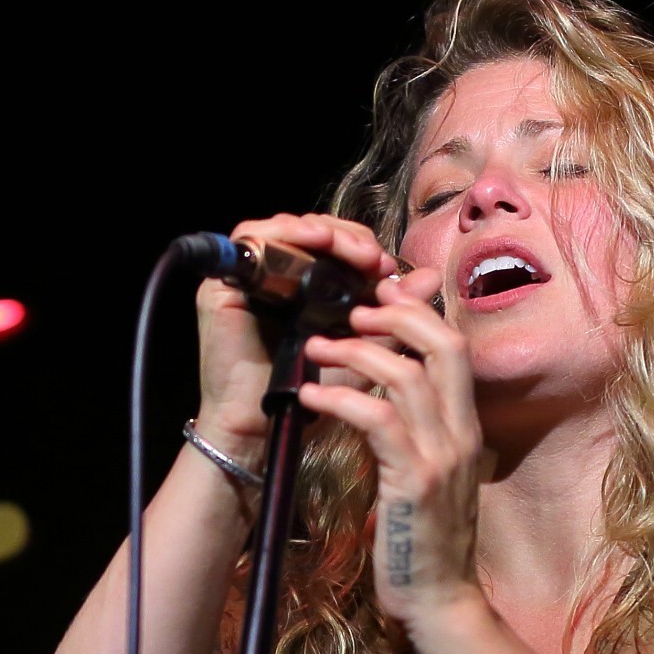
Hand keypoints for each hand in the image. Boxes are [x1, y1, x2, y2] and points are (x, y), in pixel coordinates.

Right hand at [195, 213, 399, 451]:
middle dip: (347, 237)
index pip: (332, 245)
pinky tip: (317, 243)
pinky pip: (252, 239)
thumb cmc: (307, 393)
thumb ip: (393, 314)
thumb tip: (429, 278)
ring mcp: (245, 278)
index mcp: (302, 285)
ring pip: (286, 227)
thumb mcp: (361, 348)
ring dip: (324, 231)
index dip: (360, 246)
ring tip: (353, 252)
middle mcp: (272, 276)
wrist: (264, 426)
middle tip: (373, 259)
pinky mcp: (224, 284)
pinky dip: (287, 232)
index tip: (385, 268)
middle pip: (311, 230)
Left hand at [299, 266, 488, 631]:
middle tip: (352, 310)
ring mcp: (441, 458)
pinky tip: (309, 396)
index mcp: (466, 429)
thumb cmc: (422, 544)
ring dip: (357, 353)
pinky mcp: (414, 483)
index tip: (381, 299)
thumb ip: (415, 437)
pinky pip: (377, 422)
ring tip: (315, 347)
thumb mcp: (426, 479)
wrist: (439, 602)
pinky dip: (340, 401)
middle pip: (442, 345)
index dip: (418, 315)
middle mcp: (461, 435)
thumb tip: (387, 404)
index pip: (454, 349)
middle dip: (396, 316)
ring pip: (407, 377)